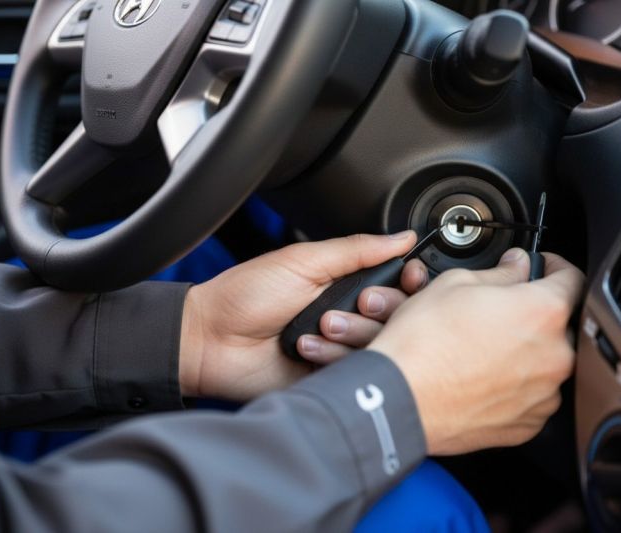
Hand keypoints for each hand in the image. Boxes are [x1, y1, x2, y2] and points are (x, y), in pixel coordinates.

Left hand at [179, 232, 428, 399]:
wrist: (212, 340)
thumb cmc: (246, 296)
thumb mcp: (304, 262)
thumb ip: (357, 250)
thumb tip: (403, 237)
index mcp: (344, 283)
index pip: (396, 284)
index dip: (408, 282)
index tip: (408, 279)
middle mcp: (348, 315)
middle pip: (397, 316)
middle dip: (379, 307)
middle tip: (357, 302)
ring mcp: (340, 347)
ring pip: (380, 345)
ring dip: (351, 333)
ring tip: (318, 327)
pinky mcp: (331, 376)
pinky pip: (356, 371)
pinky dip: (334, 358)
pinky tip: (306, 350)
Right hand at [368, 248, 584, 455]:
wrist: (400, 398)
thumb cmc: (422, 344)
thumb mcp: (455, 284)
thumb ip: (500, 272)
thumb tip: (516, 266)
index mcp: (543, 312)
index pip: (573, 279)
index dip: (555, 267)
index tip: (543, 269)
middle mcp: (554, 356)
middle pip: (557, 324)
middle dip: (531, 314)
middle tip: (496, 313)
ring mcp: (543, 394)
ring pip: (544, 362)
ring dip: (523, 352)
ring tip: (482, 348)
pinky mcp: (528, 424)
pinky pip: (531, 396)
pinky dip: (513, 385)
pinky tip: (481, 376)